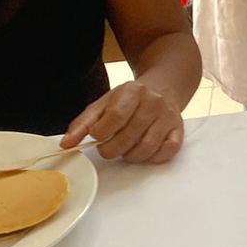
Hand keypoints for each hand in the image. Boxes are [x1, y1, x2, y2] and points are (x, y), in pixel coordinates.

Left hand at [62, 81, 182, 163]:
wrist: (163, 88)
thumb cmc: (129, 100)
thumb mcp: (104, 104)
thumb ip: (84, 123)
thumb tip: (66, 144)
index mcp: (132, 91)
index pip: (115, 117)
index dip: (101, 133)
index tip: (97, 137)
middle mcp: (153, 102)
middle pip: (129, 136)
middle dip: (112, 149)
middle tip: (107, 149)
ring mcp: (168, 117)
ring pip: (147, 147)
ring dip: (130, 156)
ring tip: (124, 151)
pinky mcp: (179, 130)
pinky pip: (167, 151)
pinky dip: (152, 158)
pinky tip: (143, 152)